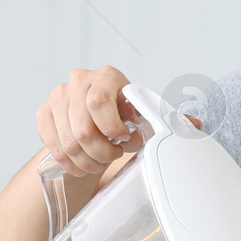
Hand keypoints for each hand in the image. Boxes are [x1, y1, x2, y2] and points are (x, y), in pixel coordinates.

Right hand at [36, 66, 203, 177]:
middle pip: (84, 128)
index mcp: (108, 76)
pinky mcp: (43, 113)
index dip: (113, 130)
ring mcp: (58, 96)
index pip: (100, 103)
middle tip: (113, 156)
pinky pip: (54, 146)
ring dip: (88, 161)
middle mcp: (78, 80)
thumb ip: (168, 120)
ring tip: (101, 161)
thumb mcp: (144, 118)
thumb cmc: (122, 118)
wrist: (91, 122)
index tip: (126, 140)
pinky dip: (71, 162)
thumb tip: (196, 126)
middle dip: (103, 152)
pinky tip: (83, 163)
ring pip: (69, 142)